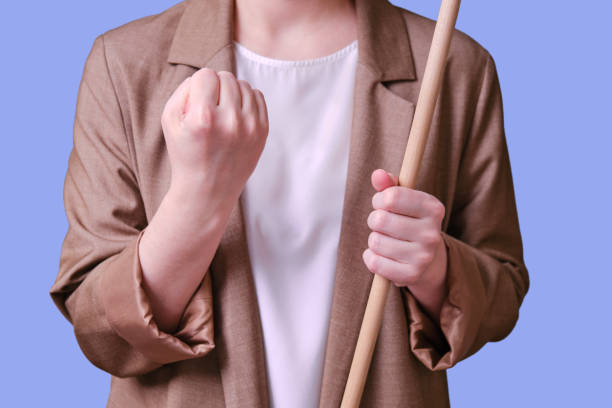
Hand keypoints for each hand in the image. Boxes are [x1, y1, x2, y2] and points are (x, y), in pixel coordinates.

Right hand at [161, 68, 268, 201]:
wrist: (209, 190)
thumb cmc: (186, 153)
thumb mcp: (170, 121)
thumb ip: (184, 89)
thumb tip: (208, 75)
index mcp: (203, 118)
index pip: (206, 74)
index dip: (198, 85)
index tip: (197, 100)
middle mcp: (230, 122)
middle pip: (226, 77)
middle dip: (215, 86)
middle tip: (209, 106)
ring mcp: (250, 127)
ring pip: (243, 85)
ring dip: (231, 92)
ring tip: (222, 110)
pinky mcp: (263, 131)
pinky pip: (257, 96)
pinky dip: (246, 100)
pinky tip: (235, 114)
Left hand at [363, 169, 447, 321]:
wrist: (429, 261)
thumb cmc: (410, 223)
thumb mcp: (405, 201)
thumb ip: (389, 185)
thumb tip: (378, 174)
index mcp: (433, 208)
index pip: (392, 196)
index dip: (380, 199)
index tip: (382, 204)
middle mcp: (432, 233)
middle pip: (380, 219)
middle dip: (374, 220)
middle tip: (383, 224)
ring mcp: (423, 256)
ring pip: (375, 241)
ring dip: (373, 239)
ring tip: (386, 240)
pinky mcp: (411, 275)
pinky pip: (374, 262)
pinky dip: (370, 257)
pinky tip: (381, 255)